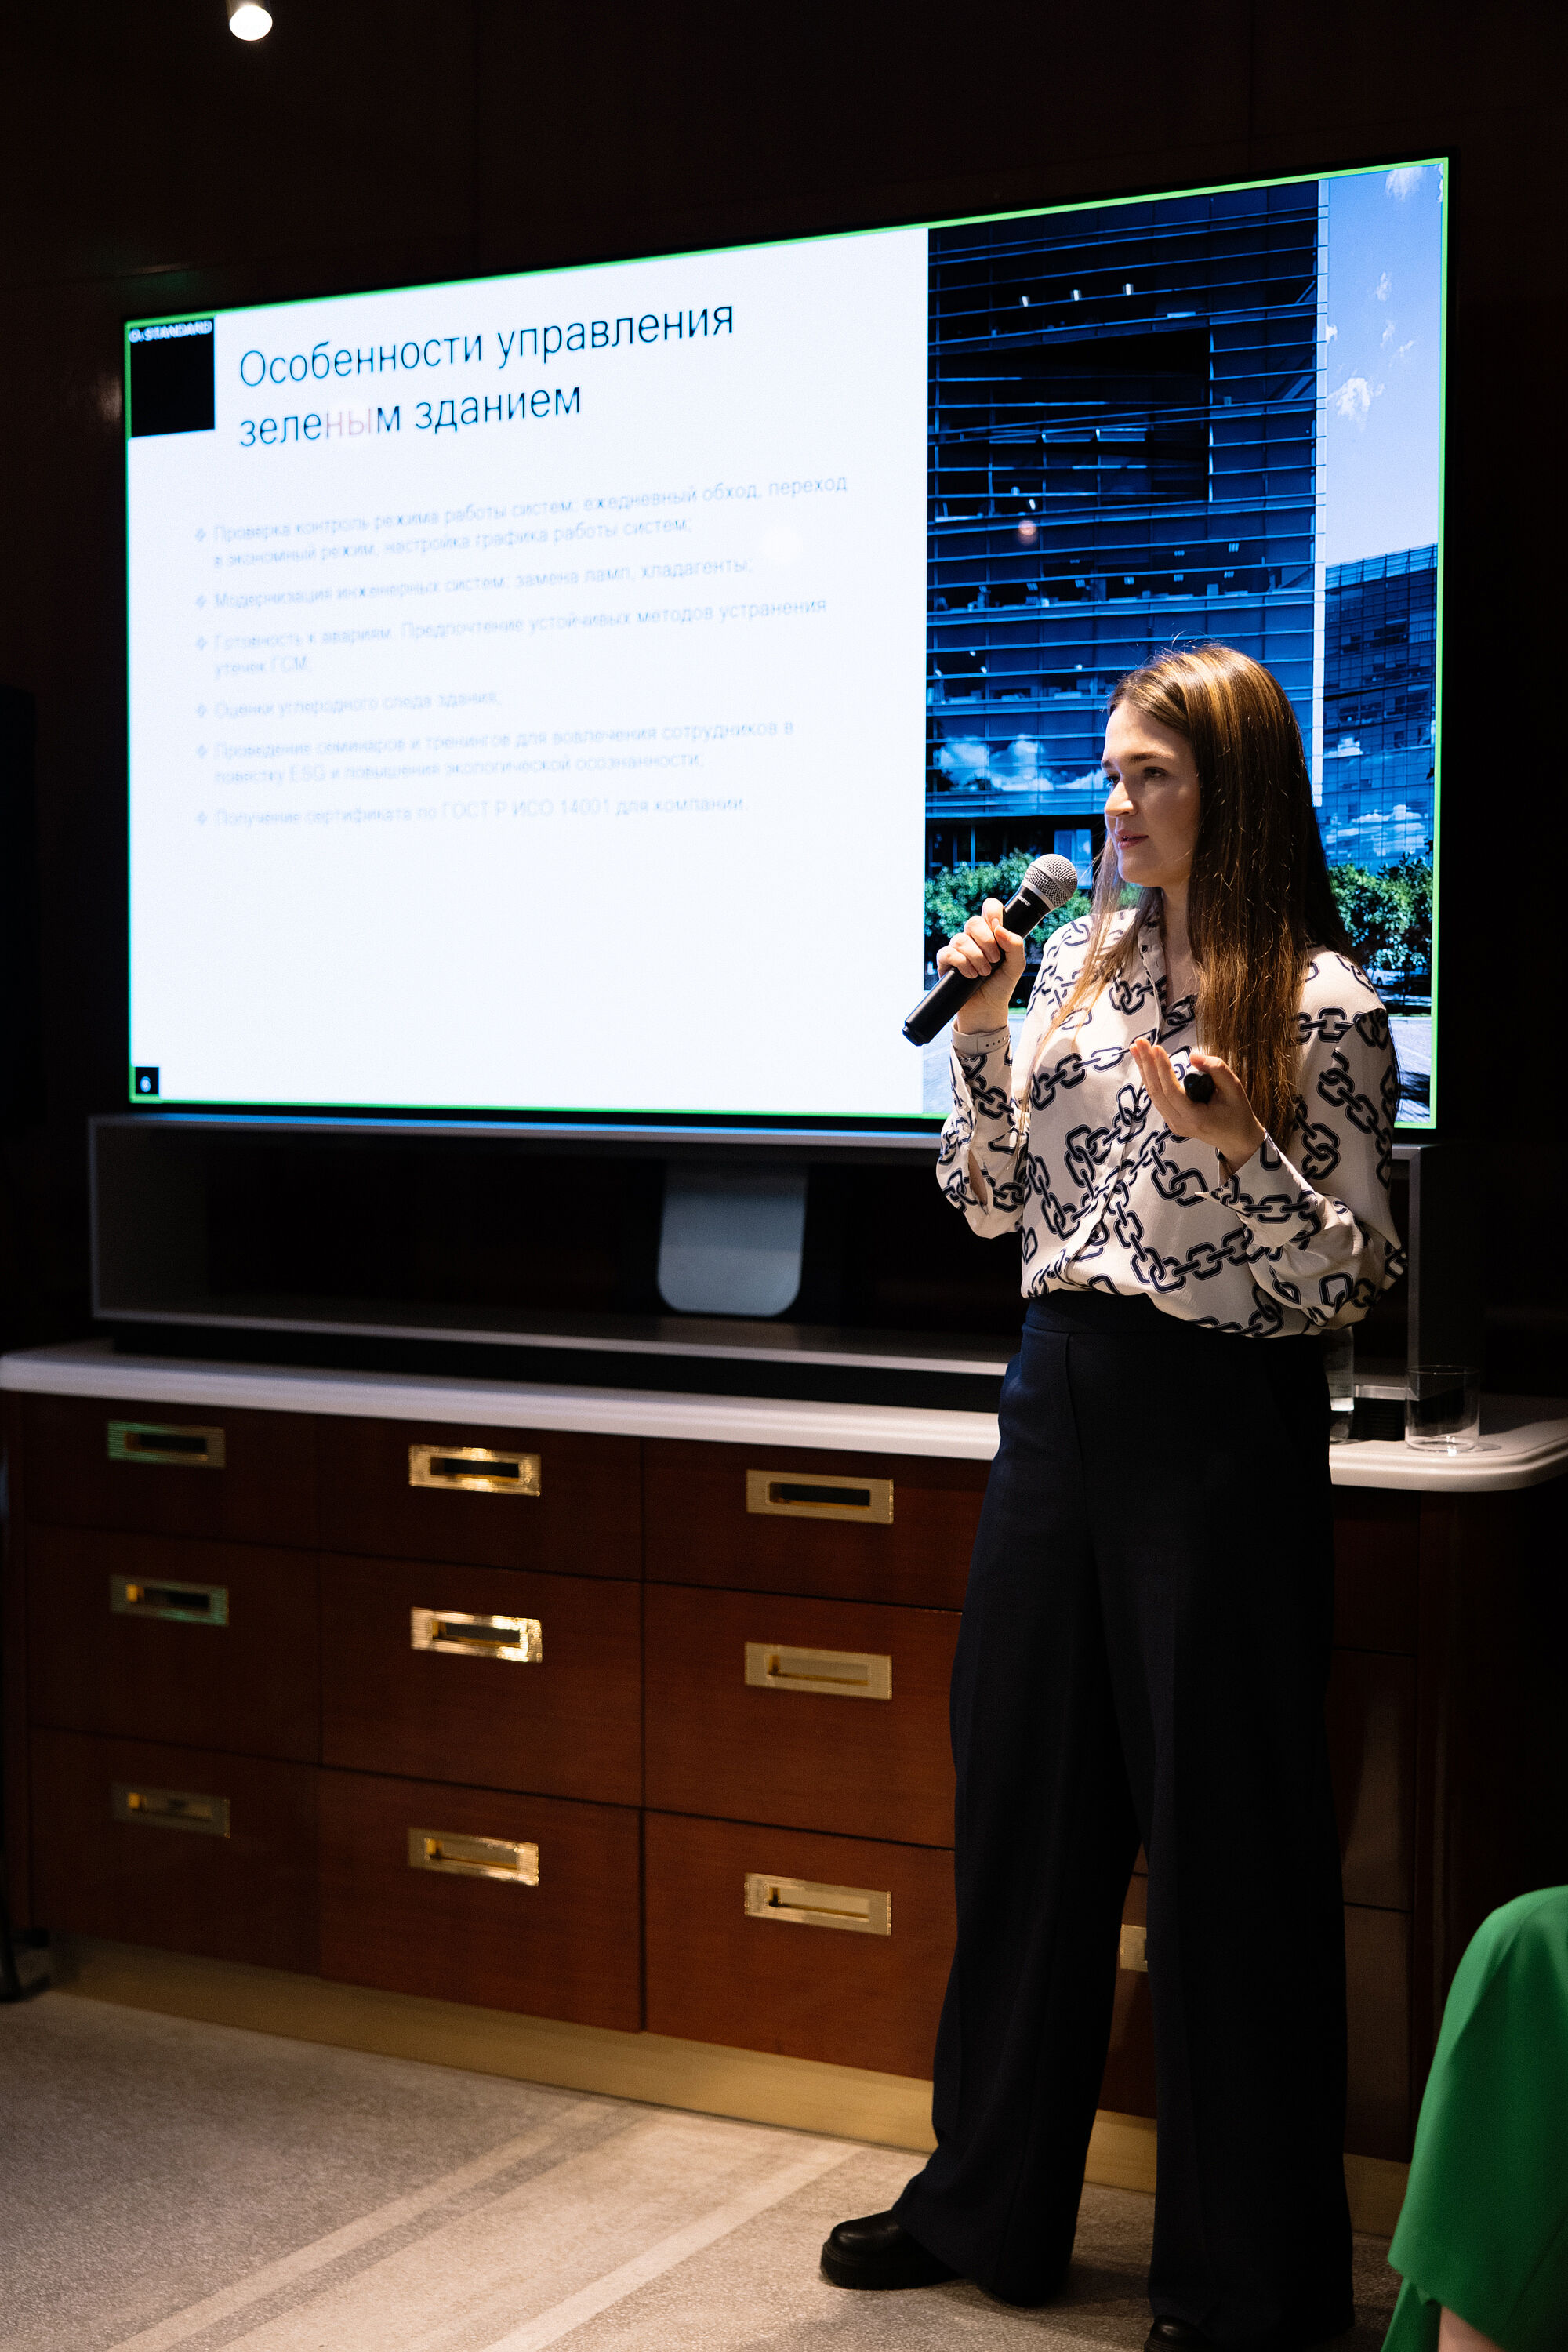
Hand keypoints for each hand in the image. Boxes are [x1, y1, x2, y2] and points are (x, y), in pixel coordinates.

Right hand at [937, 897, 1025, 1031]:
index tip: (997, 927)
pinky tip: (970, 975)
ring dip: (976, 958)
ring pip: (961, 939)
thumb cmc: (1001, 985)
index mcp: (991, 933)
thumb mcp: (1016, 966)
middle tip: (995, 960)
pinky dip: (962, 964)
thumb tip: (999, 929)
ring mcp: (958, 949)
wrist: (987, 1008)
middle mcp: (973, 938)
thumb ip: (1015, 945)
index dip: (992, 911)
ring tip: (984, 973)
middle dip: (986, 942)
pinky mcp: (946, 962)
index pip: (989, 908)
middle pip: (973, 921)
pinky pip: (948, 953)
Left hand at [1130, 1041, 1264, 1170]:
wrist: (1237, 1139)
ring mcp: (1174, 1124)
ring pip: (1154, 1094)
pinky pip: (1158, 1098)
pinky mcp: (1172, 1120)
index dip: (1162, 1068)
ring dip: (1144, 1070)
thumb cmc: (1238, 1113)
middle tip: (1140, 1042)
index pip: (1171, 1090)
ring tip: (1137, 1049)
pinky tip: (1145, 1064)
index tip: (1156, 1047)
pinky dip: (1151, 1079)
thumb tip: (1193, 1056)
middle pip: (1156, 1091)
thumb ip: (1217, 1069)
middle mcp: (1179, 1123)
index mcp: (1195, 1117)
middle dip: (1146, 1064)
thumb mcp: (1235, 1088)